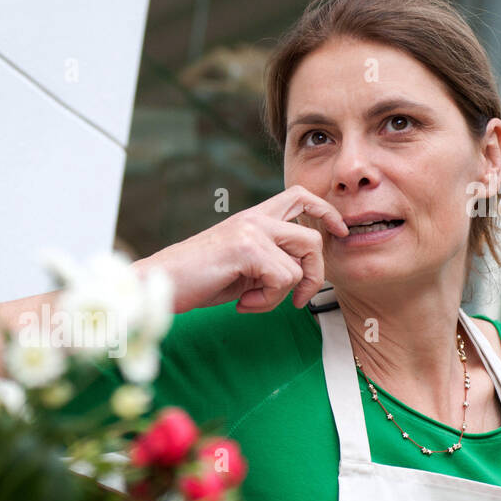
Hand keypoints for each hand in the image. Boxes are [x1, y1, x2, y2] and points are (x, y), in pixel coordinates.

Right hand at [132, 186, 347, 315]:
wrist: (160, 284)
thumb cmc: (195, 280)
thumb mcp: (240, 268)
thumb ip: (269, 263)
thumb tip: (301, 276)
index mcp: (252, 219)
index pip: (300, 197)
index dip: (325, 212)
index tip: (339, 231)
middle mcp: (253, 219)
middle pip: (311, 238)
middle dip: (313, 274)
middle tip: (298, 299)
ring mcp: (250, 231)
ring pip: (299, 264)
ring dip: (281, 295)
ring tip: (253, 301)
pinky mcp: (246, 249)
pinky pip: (283, 280)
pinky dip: (266, 301)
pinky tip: (243, 303)